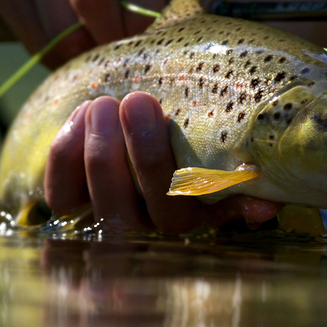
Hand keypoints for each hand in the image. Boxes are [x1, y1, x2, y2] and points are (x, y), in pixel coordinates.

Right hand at [0, 0, 183, 67]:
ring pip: (60, 24)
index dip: (148, 14)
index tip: (155, 46)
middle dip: (114, 42)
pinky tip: (65, 52)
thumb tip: (207, 9)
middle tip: (124, 62)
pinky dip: (56, 58)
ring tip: (96, 61)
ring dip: (84, 57)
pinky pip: (33, 36)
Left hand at [44, 92, 283, 232]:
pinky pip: (63, 197)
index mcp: (201, 206)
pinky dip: (65, 158)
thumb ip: (236, 165)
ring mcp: (112, 216)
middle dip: (146, 157)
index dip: (226, 202)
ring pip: (107, 209)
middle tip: (140, 103)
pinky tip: (79, 117)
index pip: (212, 213)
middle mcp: (157, 224)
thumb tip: (263, 207)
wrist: (125, 104)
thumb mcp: (210, 130)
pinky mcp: (70, 203)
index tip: (247, 193)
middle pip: (156, 213)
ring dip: (103, 155)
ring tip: (103, 105)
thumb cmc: (179, 111)